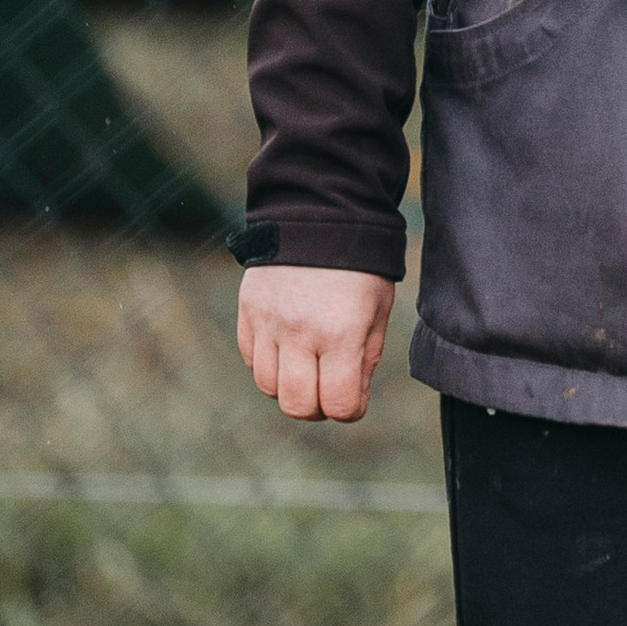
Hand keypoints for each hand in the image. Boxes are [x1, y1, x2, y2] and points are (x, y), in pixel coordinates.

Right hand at [236, 266, 395, 421]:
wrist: (320, 215)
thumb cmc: (360, 266)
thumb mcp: (377, 310)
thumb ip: (365, 358)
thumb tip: (349, 398)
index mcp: (342, 333)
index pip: (338, 404)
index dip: (349, 410)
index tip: (352, 397)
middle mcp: (301, 332)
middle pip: (296, 406)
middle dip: (315, 407)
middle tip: (326, 389)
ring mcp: (269, 322)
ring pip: (268, 386)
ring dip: (289, 385)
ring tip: (307, 365)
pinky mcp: (248, 311)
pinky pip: (251, 358)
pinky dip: (268, 362)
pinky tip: (287, 344)